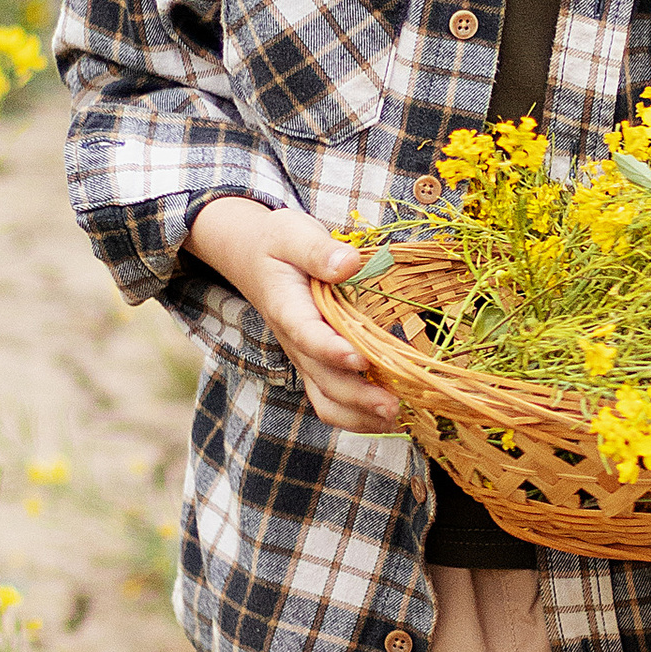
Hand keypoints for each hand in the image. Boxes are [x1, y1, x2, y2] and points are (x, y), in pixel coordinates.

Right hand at [184, 198, 403, 432]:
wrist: (252, 257)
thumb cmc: (277, 243)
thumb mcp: (292, 233)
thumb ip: (317, 250)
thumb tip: (349, 263)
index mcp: (288, 308)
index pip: (308, 335)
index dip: (332, 350)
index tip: (360, 359)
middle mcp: (295, 342)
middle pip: (323, 379)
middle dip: (358, 397)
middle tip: (395, 405)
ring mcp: (305, 358)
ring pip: (326, 400)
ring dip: (360, 415)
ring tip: (397, 418)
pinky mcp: (316, 365)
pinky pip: (333, 400)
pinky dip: (360, 414)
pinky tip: (391, 416)